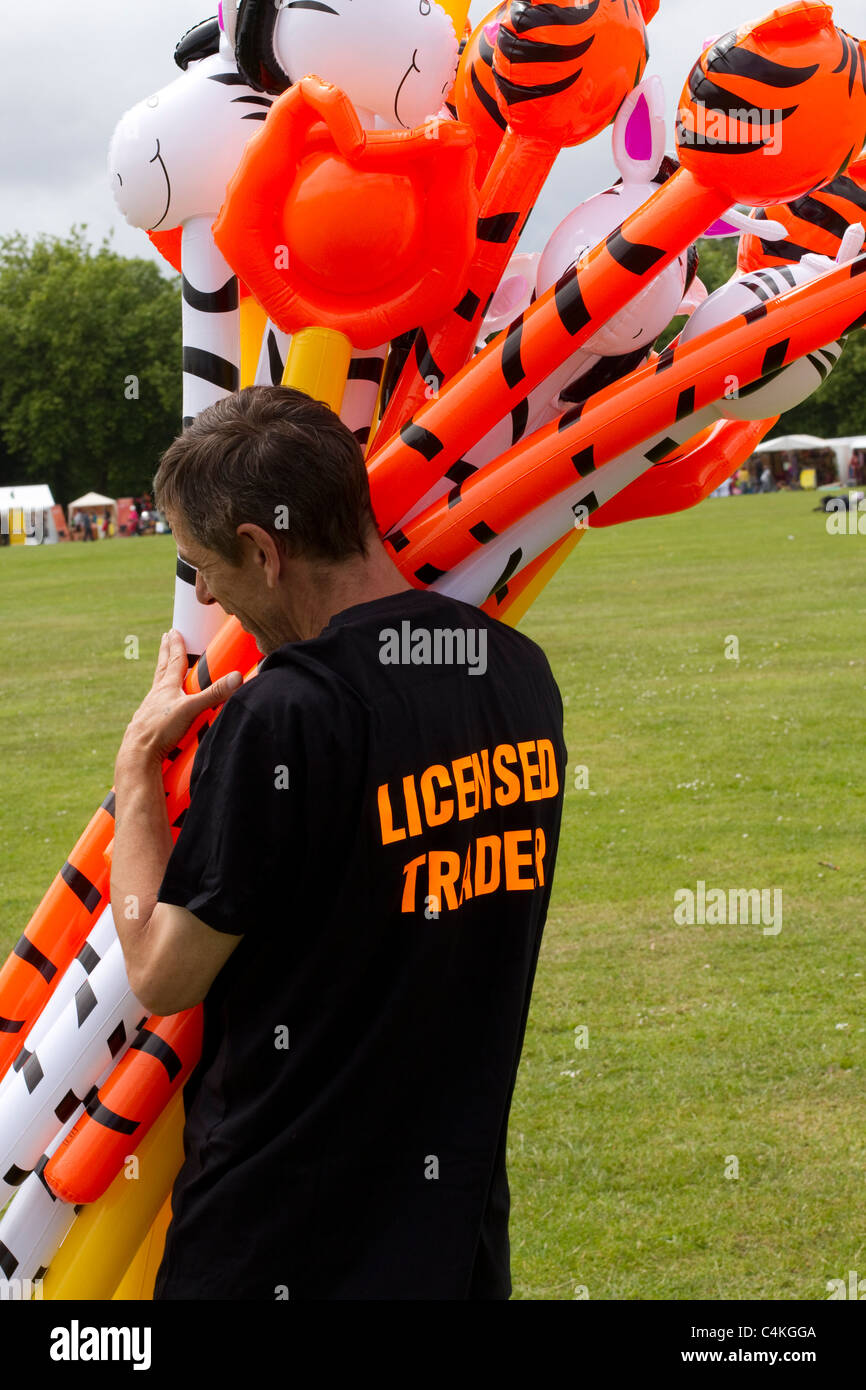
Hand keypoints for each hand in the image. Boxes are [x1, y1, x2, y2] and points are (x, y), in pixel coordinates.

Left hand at [117, 629, 242, 770]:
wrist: (139, 753)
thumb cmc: (161, 729)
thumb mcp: (192, 709)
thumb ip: (214, 694)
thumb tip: (236, 677)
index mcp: (167, 686)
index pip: (174, 660)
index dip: (176, 645)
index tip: (174, 631)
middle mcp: (156, 694)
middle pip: (162, 667)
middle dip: (166, 652)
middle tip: (165, 638)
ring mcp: (150, 708)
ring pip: (158, 685)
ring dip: (162, 673)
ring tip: (164, 668)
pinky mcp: (148, 723)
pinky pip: (156, 705)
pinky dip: (160, 698)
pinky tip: (160, 704)